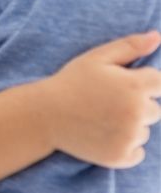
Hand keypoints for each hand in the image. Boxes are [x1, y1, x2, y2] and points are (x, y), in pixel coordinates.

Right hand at [39, 31, 160, 167]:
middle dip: (136, 105)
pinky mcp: (121, 156)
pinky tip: (103, 135)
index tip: (117, 86)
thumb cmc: (70, 82)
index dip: (139, 82)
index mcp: (134, 86)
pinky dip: (125, 146)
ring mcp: (129, 137)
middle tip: (105, 103)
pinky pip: (137, 153)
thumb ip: (129, 46)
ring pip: (144, 131)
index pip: (159, 83)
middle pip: (155, 110)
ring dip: (130, 126)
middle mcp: (137, 113)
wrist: (44, 115)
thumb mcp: (96, 58)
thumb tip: (157, 36)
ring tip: (100, 118)